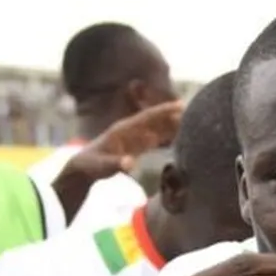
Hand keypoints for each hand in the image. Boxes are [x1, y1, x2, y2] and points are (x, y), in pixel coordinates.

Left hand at [66, 100, 184, 180]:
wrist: (82, 169)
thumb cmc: (90, 166)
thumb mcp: (101, 166)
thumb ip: (115, 164)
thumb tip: (131, 164)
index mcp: (123, 130)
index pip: (147, 117)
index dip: (163, 111)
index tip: (180, 106)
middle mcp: (130, 130)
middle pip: (155, 120)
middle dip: (172, 115)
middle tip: (193, 110)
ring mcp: (133, 138)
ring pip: (156, 128)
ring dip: (171, 125)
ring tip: (191, 120)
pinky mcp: (135, 146)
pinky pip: (154, 139)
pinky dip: (166, 137)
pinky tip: (178, 136)